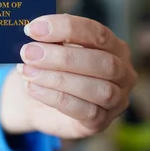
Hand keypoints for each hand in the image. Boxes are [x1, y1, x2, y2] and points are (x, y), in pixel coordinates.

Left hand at [0, 14, 137, 138]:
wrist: (37, 100)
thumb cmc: (48, 67)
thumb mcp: (49, 48)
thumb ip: (49, 39)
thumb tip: (34, 30)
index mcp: (114, 46)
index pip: (97, 33)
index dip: (65, 28)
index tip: (33, 28)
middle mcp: (122, 72)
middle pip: (102, 62)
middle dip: (62, 57)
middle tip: (28, 52)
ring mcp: (116, 100)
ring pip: (97, 89)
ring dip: (57, 79)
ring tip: (27, 71)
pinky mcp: (100, 122)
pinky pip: (84, 111)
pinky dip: (54, 97)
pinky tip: (33, 87)